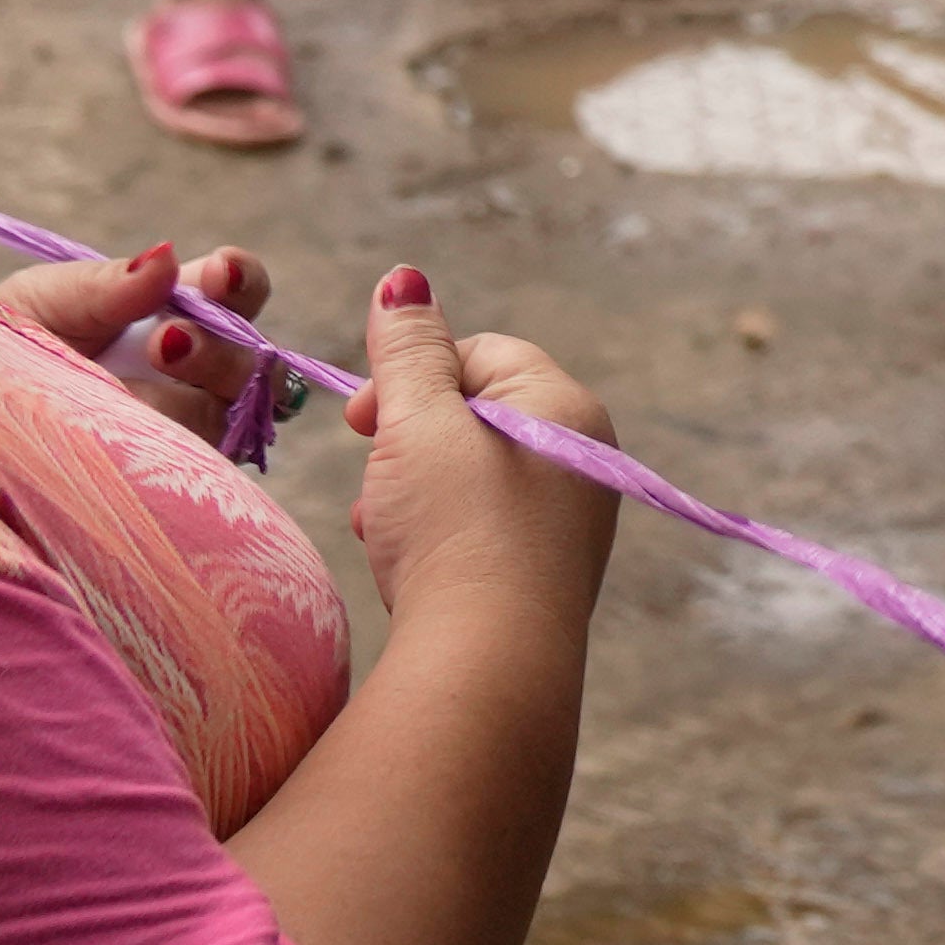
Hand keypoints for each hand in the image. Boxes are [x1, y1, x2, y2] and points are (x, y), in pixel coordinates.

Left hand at [0, 233, 273, 441]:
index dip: (241, 280)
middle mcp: (196, 375)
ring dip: (201, 394)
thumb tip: (168, 256)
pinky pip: (199, 468)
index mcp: (175, 314)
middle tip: (169, 340)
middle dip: (223, 345)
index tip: (220, 272)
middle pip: (255, 359)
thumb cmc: (3, 343)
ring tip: (140, 389)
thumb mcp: (46, 301)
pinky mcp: (166, 483)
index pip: (239, 293)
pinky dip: (176, 447)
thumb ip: (109, 283)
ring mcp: (186, 432)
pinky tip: (137, 437)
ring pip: (236, 413)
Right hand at [340, 261, 615, 647]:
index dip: (411, 378)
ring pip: (463, 479)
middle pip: (469, 419)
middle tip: (378, 483)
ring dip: (409, 496)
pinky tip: (408, 569)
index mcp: (566, 409)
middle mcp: (582, 459)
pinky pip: (473, 531)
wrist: (487, 664)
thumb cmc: (456, 531)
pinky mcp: (541, 574)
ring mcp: (566, 521)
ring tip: (392, 533)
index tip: (362, 420)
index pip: (480, 355)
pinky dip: (430, 540)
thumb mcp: (420, 424)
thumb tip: (405, 280)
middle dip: (406, 446)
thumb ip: (408, 351)